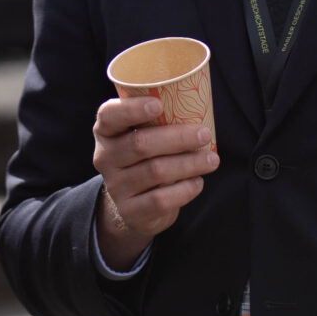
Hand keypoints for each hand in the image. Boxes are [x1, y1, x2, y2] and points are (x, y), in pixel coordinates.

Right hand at [91, 96, 218, 271]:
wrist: (131, 206)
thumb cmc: (144, 159)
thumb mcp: (140, 137)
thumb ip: (156, 123)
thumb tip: (198, 109)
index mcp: (105, 132)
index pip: (109, 116)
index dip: (131, 109)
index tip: (158, 104)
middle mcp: (105, 158)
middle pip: (140, 144)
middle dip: (178, 138)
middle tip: (204, 134)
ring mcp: (116, 186)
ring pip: (156, 171)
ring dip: (189, 163)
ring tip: (211, 159)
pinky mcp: (130, 211)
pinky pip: (161, 199)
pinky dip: (185, 189)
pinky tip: (197, 182)